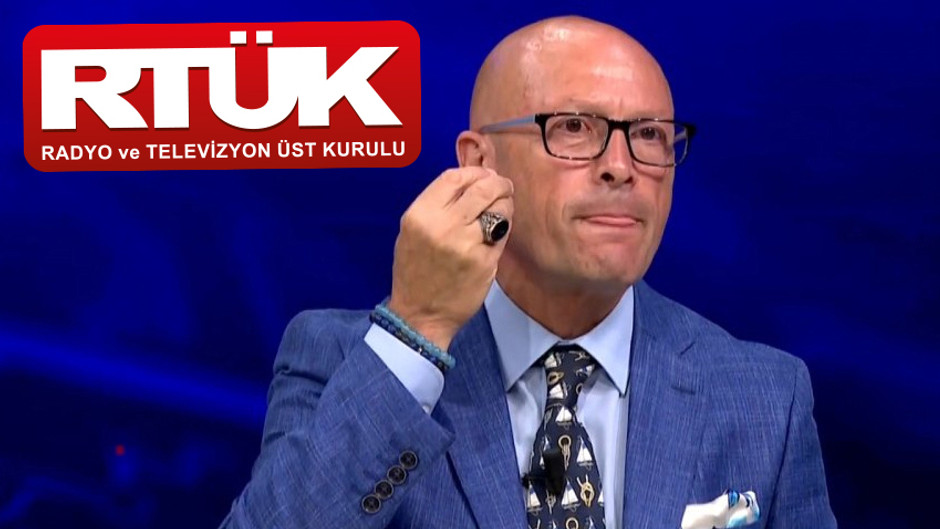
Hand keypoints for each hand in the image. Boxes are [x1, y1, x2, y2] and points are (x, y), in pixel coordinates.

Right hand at [388, 167, 513, 350]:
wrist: (421, 314)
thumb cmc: (416, 271)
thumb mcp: (413, 231)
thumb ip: (438, 205)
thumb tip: (473, 180)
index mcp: (420, 215)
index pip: (455, 177)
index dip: (475, 171)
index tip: (484, 175)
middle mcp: (443, 226)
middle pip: (482, 188)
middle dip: (498, 183)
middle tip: (503, 187)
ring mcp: (466, 244)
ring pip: (498, 208)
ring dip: (505, 203)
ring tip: (502, 208)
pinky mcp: (485, 262)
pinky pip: (503, 233)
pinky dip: (504, 227)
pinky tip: (497, 231)